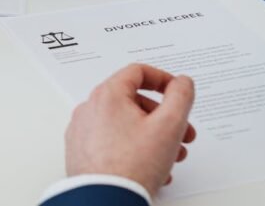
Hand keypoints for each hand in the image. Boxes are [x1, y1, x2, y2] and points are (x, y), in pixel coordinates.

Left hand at [65, 64, 195, 196]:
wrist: (105, 199)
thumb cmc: (133, 165)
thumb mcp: (169, 126)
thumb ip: (180, 97)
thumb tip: (181, 82)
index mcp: (107, 95)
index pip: (137, 72)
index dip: (162, 79)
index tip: (177, 91)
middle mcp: (90, 109)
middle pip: (133, 101)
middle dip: (164, 117)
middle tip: (183, 134)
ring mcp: (83, 131)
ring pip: (125, 125)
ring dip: (153, 136)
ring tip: (171, 157)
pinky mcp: (81, 151)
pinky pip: (112, 142)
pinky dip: (134, 149)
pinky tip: (152, 169)